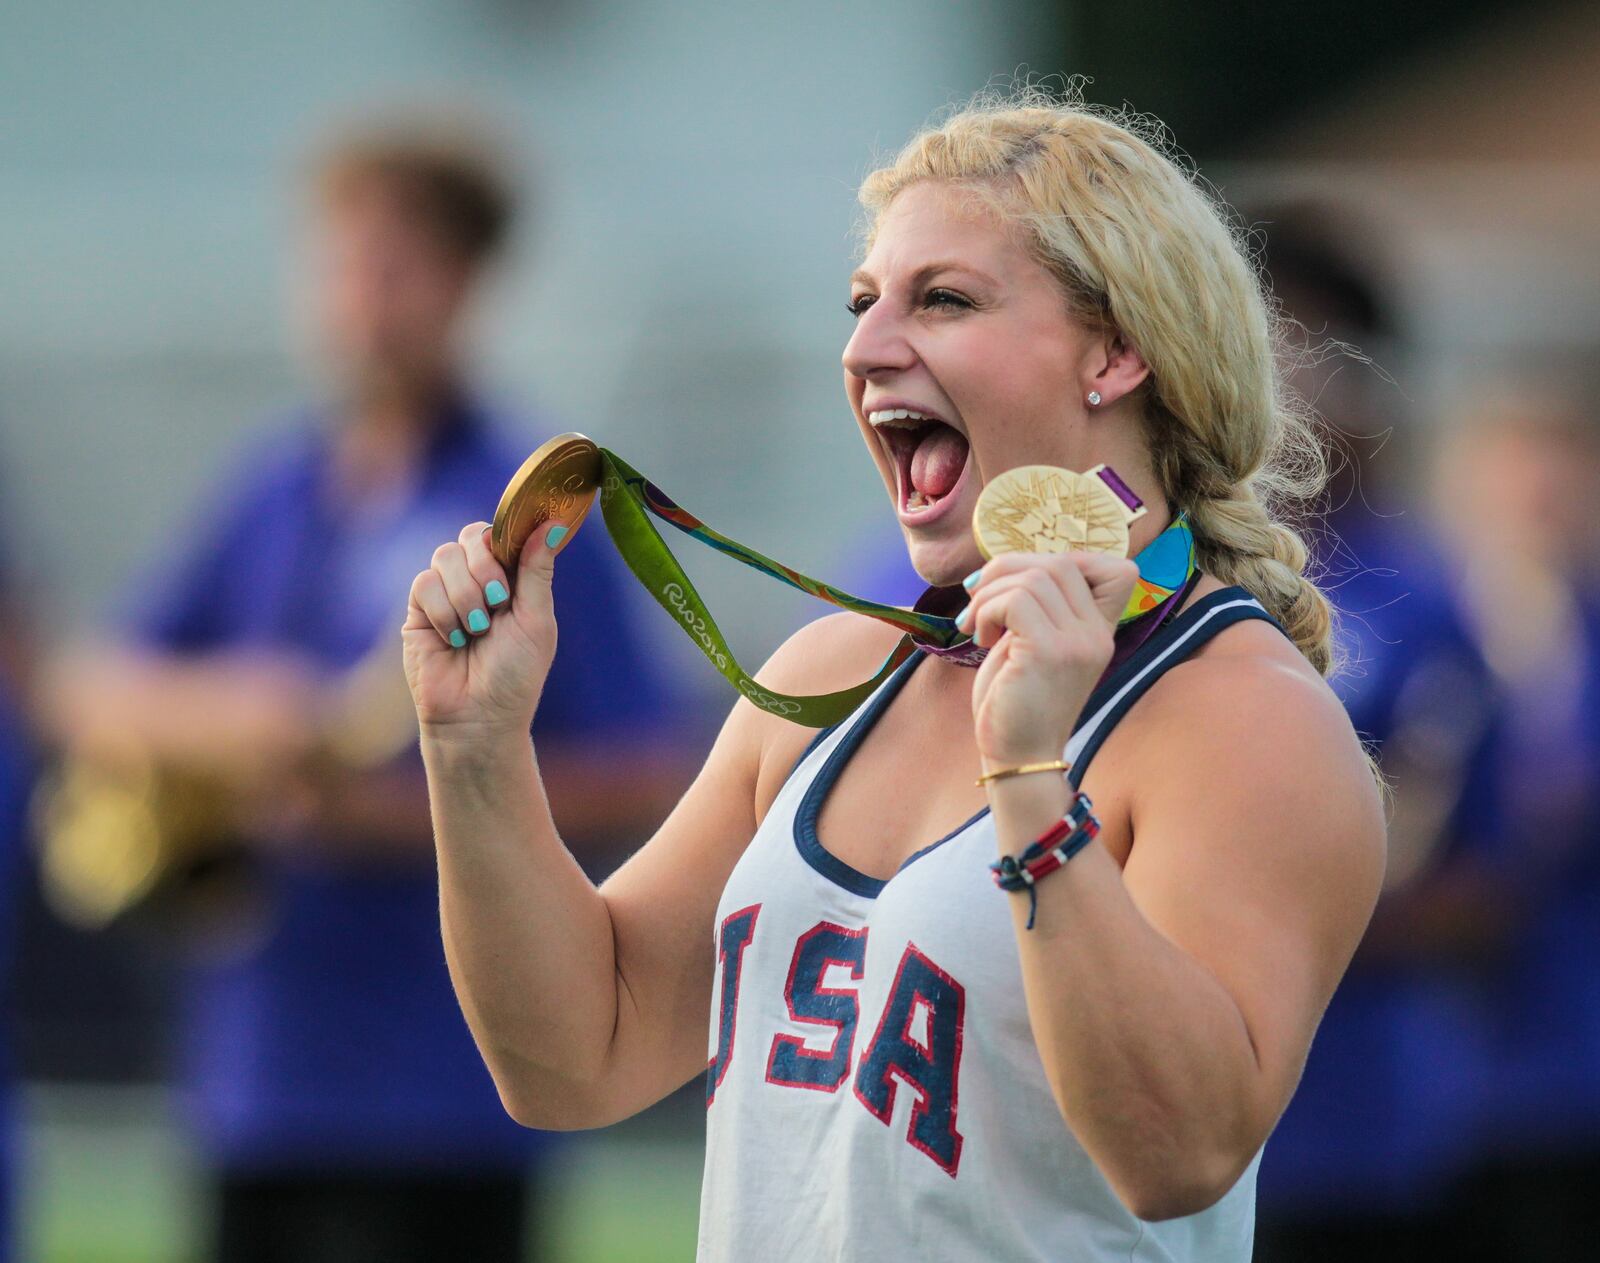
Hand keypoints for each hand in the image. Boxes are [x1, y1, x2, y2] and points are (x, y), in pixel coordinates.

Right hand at [402, 519, 569, 739]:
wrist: (479, 718)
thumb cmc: (515, 675)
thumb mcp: (536, 620)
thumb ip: (537, 570)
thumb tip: (552, 524)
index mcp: (512, 578)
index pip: (502, 533)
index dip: (505, 537)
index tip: (513, 560)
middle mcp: (478, 579)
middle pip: (471, 536)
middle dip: (486, 566)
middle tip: (498, 602)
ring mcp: (446, 592)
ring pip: (445, 556)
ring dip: (466, 594)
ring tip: (478, 630)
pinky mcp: (418, 610)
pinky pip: (424, 583)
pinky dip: (443, 611)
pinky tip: (455, 639)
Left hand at [965, 551, 1139, 767]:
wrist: (1018, 758)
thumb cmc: (1016, 702)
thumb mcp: (1036, 645)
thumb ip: (1039, 607)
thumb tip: (1008, 565)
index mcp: (1100, 631)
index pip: (1117, 569)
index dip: (1064, 561)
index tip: (1020, 586)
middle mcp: (1097, 635)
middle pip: (1060, 563)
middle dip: (1008, 570)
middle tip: (979, 600)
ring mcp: (1077, 643)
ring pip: (1034, 577)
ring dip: (990, 594)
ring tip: (977, 625)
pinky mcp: (1049, 652)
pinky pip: (1014, 600)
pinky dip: (986, 610)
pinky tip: (980, 637)